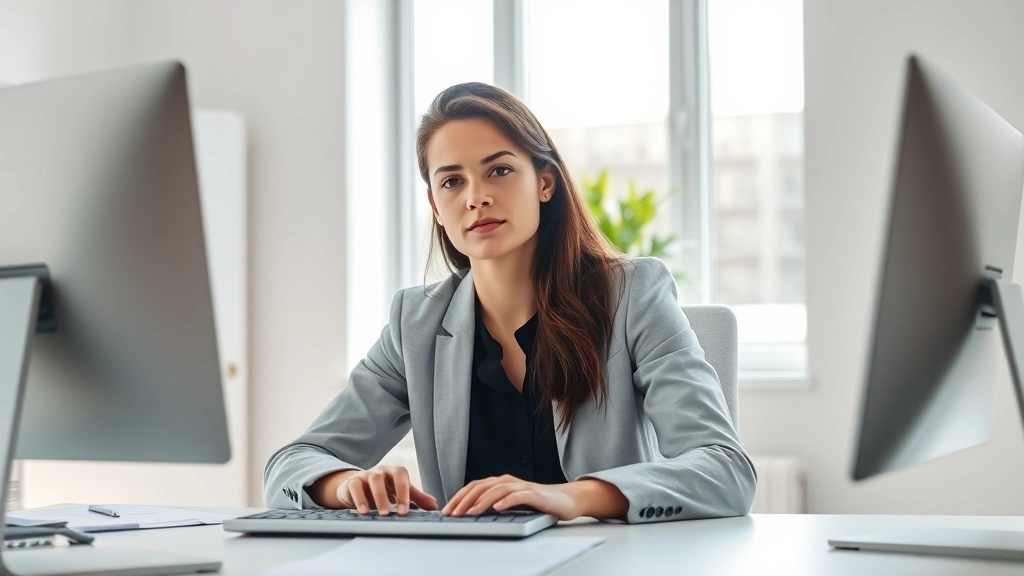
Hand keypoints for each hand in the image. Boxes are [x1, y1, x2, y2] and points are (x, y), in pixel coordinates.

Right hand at [335, 465, 437, 515]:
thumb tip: (434, 506)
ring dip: (378, 497)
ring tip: (381, 514)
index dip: (404, 492)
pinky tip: (364, 512)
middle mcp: (381, 471)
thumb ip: (417, 498)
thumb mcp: (400, 493)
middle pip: (386, 477)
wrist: (358, 487)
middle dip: (392, 495)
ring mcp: (366, 475)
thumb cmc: (384, 490)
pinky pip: (355, 487)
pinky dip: (359, 498)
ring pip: (373, 480)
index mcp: (394, 473)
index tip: (405, 511)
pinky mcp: (352, 482)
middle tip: (396, 514)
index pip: (401, 476)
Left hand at [441, 475, 581, 520]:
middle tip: (453, 514)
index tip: (447, 511)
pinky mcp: (534, 494)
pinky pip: (518, 496)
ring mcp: (522, 486)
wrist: (566, 499)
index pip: (474, 486)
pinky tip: (497, 508)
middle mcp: (509, 481)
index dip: (459, 497)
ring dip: (482, 501)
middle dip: (465, 500)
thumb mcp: (511, 502)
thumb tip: (469, 514)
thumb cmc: (537, 502)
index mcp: (501, 482)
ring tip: (471, 512)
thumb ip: (494, 503)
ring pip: (497, 490)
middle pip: (482, 486)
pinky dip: (506, 501)